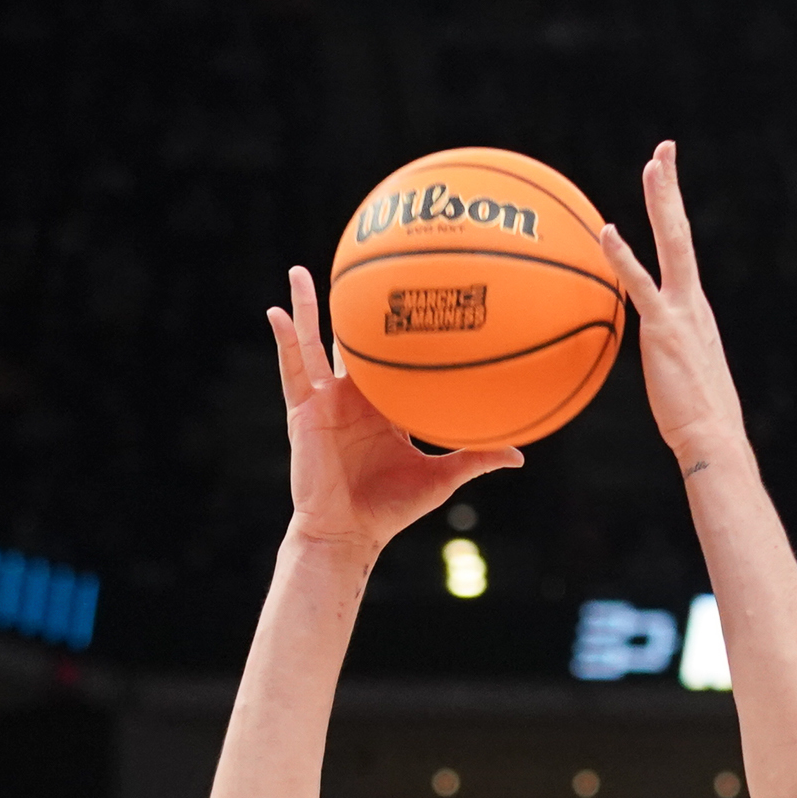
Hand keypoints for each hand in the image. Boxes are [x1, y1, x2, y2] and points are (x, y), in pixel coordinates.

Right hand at [266, 263, 518, 560]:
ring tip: (298, 271)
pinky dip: (284, 340)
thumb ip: (475, 460)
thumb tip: (521, 455)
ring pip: (313, 344)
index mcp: (383, 407)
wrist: (350, 531)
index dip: (400, 331)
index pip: (392, 361)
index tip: (413, 293)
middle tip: (359, 265)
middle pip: (351, 342)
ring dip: (305, 308)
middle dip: (353, 307)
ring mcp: (325, 401)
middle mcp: (353, 397)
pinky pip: (292, 369)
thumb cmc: (392, 507)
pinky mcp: (303, 411)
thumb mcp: (440, 478)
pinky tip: (275, 313)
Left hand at [596, 141, 754, 477]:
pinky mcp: (663, 329)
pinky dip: (622, 257)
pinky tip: (606, 232)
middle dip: (671, 189)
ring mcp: (681, 311)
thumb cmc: (695, 418)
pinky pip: (639, 285)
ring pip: (672, 244)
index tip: (665, 180)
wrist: (712, 437)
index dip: (673, 214)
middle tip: (664, 150)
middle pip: (680, 233)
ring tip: (652, 164)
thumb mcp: (677, 377)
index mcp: (694, 309)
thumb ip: (662, 356)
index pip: (681, 250)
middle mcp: (693, 301)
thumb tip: (650, 357)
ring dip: (662, 201)